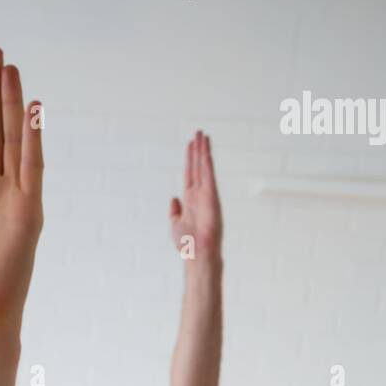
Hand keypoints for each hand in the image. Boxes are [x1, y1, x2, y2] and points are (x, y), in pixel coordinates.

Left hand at [170, 130, 221, 263]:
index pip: (190, 174)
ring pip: (204, 167)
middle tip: (199, 133)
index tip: (191, 145)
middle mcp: (199, 194)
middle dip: (198, 150)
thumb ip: (174, 211)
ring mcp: (206, 194)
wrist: (197, 253)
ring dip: (203, 151)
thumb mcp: (175, 224)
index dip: (190, 159)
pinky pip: (209, 174)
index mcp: (190, 200)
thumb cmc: (187, 243)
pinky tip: (206, 149)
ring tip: (203, 135)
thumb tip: (174, 199)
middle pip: (198, 166)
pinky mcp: (211, 195)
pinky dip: (207, 161)